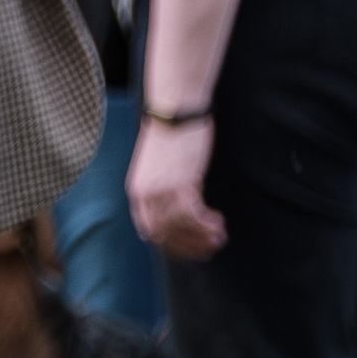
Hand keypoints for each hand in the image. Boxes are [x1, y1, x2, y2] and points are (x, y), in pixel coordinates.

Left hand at [127, 115, 224, 259]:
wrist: (175, 109)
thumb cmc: (171, 134)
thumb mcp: (159, 168)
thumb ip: (164, 191)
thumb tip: (181, 212)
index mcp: (137, 192)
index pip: (151, 231)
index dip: (173, 245)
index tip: (191, 248)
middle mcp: (146, 194)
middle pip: (166, 235)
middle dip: (190, 246)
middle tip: (211, 247)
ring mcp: (162, 190)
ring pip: (182, 228)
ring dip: (202, 236)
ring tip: (219, 235)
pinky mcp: (181, 182)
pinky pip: (194, 214)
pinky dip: (207, 223)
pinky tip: (218, 221)